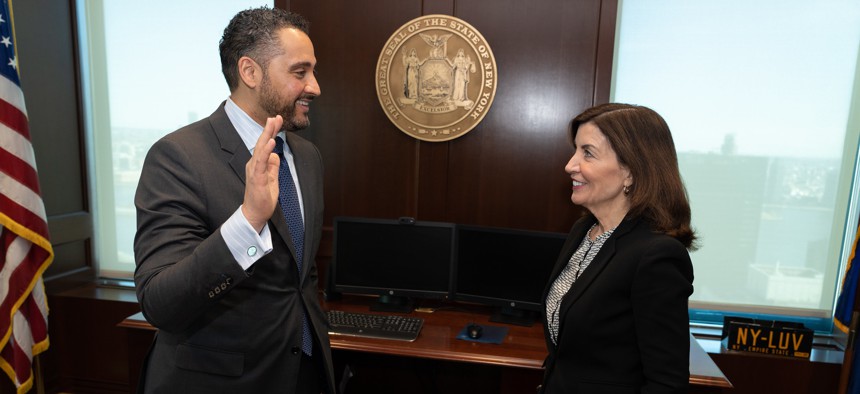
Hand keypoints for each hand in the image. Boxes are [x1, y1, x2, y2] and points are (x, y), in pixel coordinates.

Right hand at [242, 115, 282, 231]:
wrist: (255, 213)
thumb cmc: (262, 198)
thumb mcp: (272, 179)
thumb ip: (273, 166)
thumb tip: (276, 156)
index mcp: (258, 164)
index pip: (265, 145)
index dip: (271, 132)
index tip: (277, 120)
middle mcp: (253, 164)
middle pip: (262, 143)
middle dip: (269, 129)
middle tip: (275, 116)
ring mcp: (254, 170)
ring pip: (260, 149)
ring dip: (267, 135)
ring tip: (272, 123)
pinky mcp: (256, 178)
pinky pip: (261, 162)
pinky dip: (266, 151)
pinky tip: (271, 142)